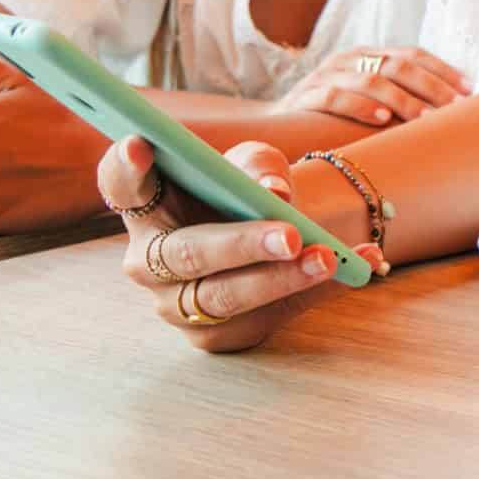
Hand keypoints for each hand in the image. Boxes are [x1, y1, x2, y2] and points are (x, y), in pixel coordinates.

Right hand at [99, 135, 382, 352]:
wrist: (268, 236)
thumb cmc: (244, 192)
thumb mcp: (253, 166)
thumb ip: (259, 167)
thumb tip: (274, 193)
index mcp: (145, 206)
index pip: (121, 184)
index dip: (125, 166)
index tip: (141, 143)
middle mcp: (148, 261)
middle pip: (187, 254)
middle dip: (242, 244)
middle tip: (290, 235)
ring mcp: (176, 305)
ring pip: (226, 298)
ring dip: (283, 280)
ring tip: (328, 257)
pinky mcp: (215, 335)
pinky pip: (266, 319)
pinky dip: (314, 294)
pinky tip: (356, 268)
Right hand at [276, 46, 470, 126]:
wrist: (277, 125)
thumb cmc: (335, 116)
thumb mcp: (368, 99)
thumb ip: (400, 97)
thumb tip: (452, 109)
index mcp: (369, 55)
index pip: (412, 54)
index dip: (442, 69)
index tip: (470, 89)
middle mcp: (350, 60)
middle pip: (397, 65)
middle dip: (430, 86)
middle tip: (453, 107)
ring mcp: (327, 76)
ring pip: (371, 80)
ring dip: (402, 99)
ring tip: (424, 117)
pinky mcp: (307, 97)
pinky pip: (336, 98)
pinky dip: (361, 107)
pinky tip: (381, 118)